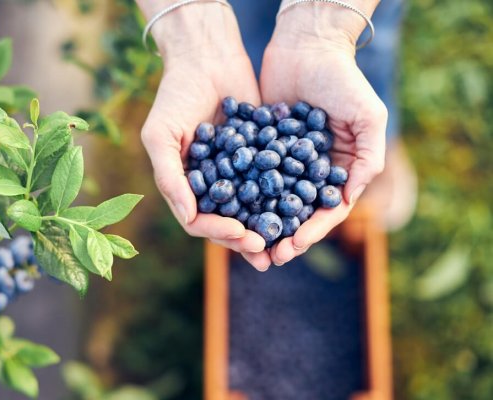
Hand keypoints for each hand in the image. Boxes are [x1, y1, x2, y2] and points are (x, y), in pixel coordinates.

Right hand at [140, 4, 266, 262]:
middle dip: (245, 238)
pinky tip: (302, 207)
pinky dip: (284, 196)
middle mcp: (210, 183)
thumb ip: (170, 176)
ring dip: (266, 227)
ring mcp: (236, 171)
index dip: (218, 231)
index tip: (240, 234)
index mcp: (184, 185)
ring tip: (285, 244)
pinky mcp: (260, 156)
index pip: (198, 220)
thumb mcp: (162, 135)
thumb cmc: (176, 95)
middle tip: (267, 249)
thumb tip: (188, 218)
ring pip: (252, 208)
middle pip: (227, 222)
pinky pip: (272, 181)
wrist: (207, 56)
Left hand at [254, 5, 387, 268]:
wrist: (306, 45)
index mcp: (338, 170)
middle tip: (267, 256)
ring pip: (269, 200)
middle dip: (283, 235)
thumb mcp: (367, 117)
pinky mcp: (258, 147)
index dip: (312, 230)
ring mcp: (282, 161)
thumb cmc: (343, 79)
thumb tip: (349, 200)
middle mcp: (309, 171)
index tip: (294, 246)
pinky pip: (248, 175)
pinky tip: (226, 210)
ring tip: (245, 242)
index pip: (326, 210)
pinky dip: (239, 194)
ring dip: (259, 223)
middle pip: (296, 212)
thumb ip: (367, 158)